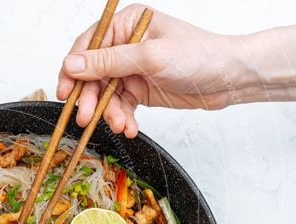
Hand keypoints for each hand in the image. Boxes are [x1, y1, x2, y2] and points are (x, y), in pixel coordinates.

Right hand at [57, 4, 240, 136]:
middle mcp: (126, 45)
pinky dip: (123, 118)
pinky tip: (130, 127)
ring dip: (109, 113)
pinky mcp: (140, 89)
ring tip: (120, 125)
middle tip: (87, 117)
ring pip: (105, 94)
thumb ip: (107, 62)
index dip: (73, 70)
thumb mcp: (148, 57)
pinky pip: (121, 106)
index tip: (66, 92)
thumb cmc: (199, 56)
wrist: (229, 78)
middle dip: (91, 98)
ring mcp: (132, 69)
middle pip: (93, 74)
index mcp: (126, 25)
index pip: (87, 46)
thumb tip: (72, 64)